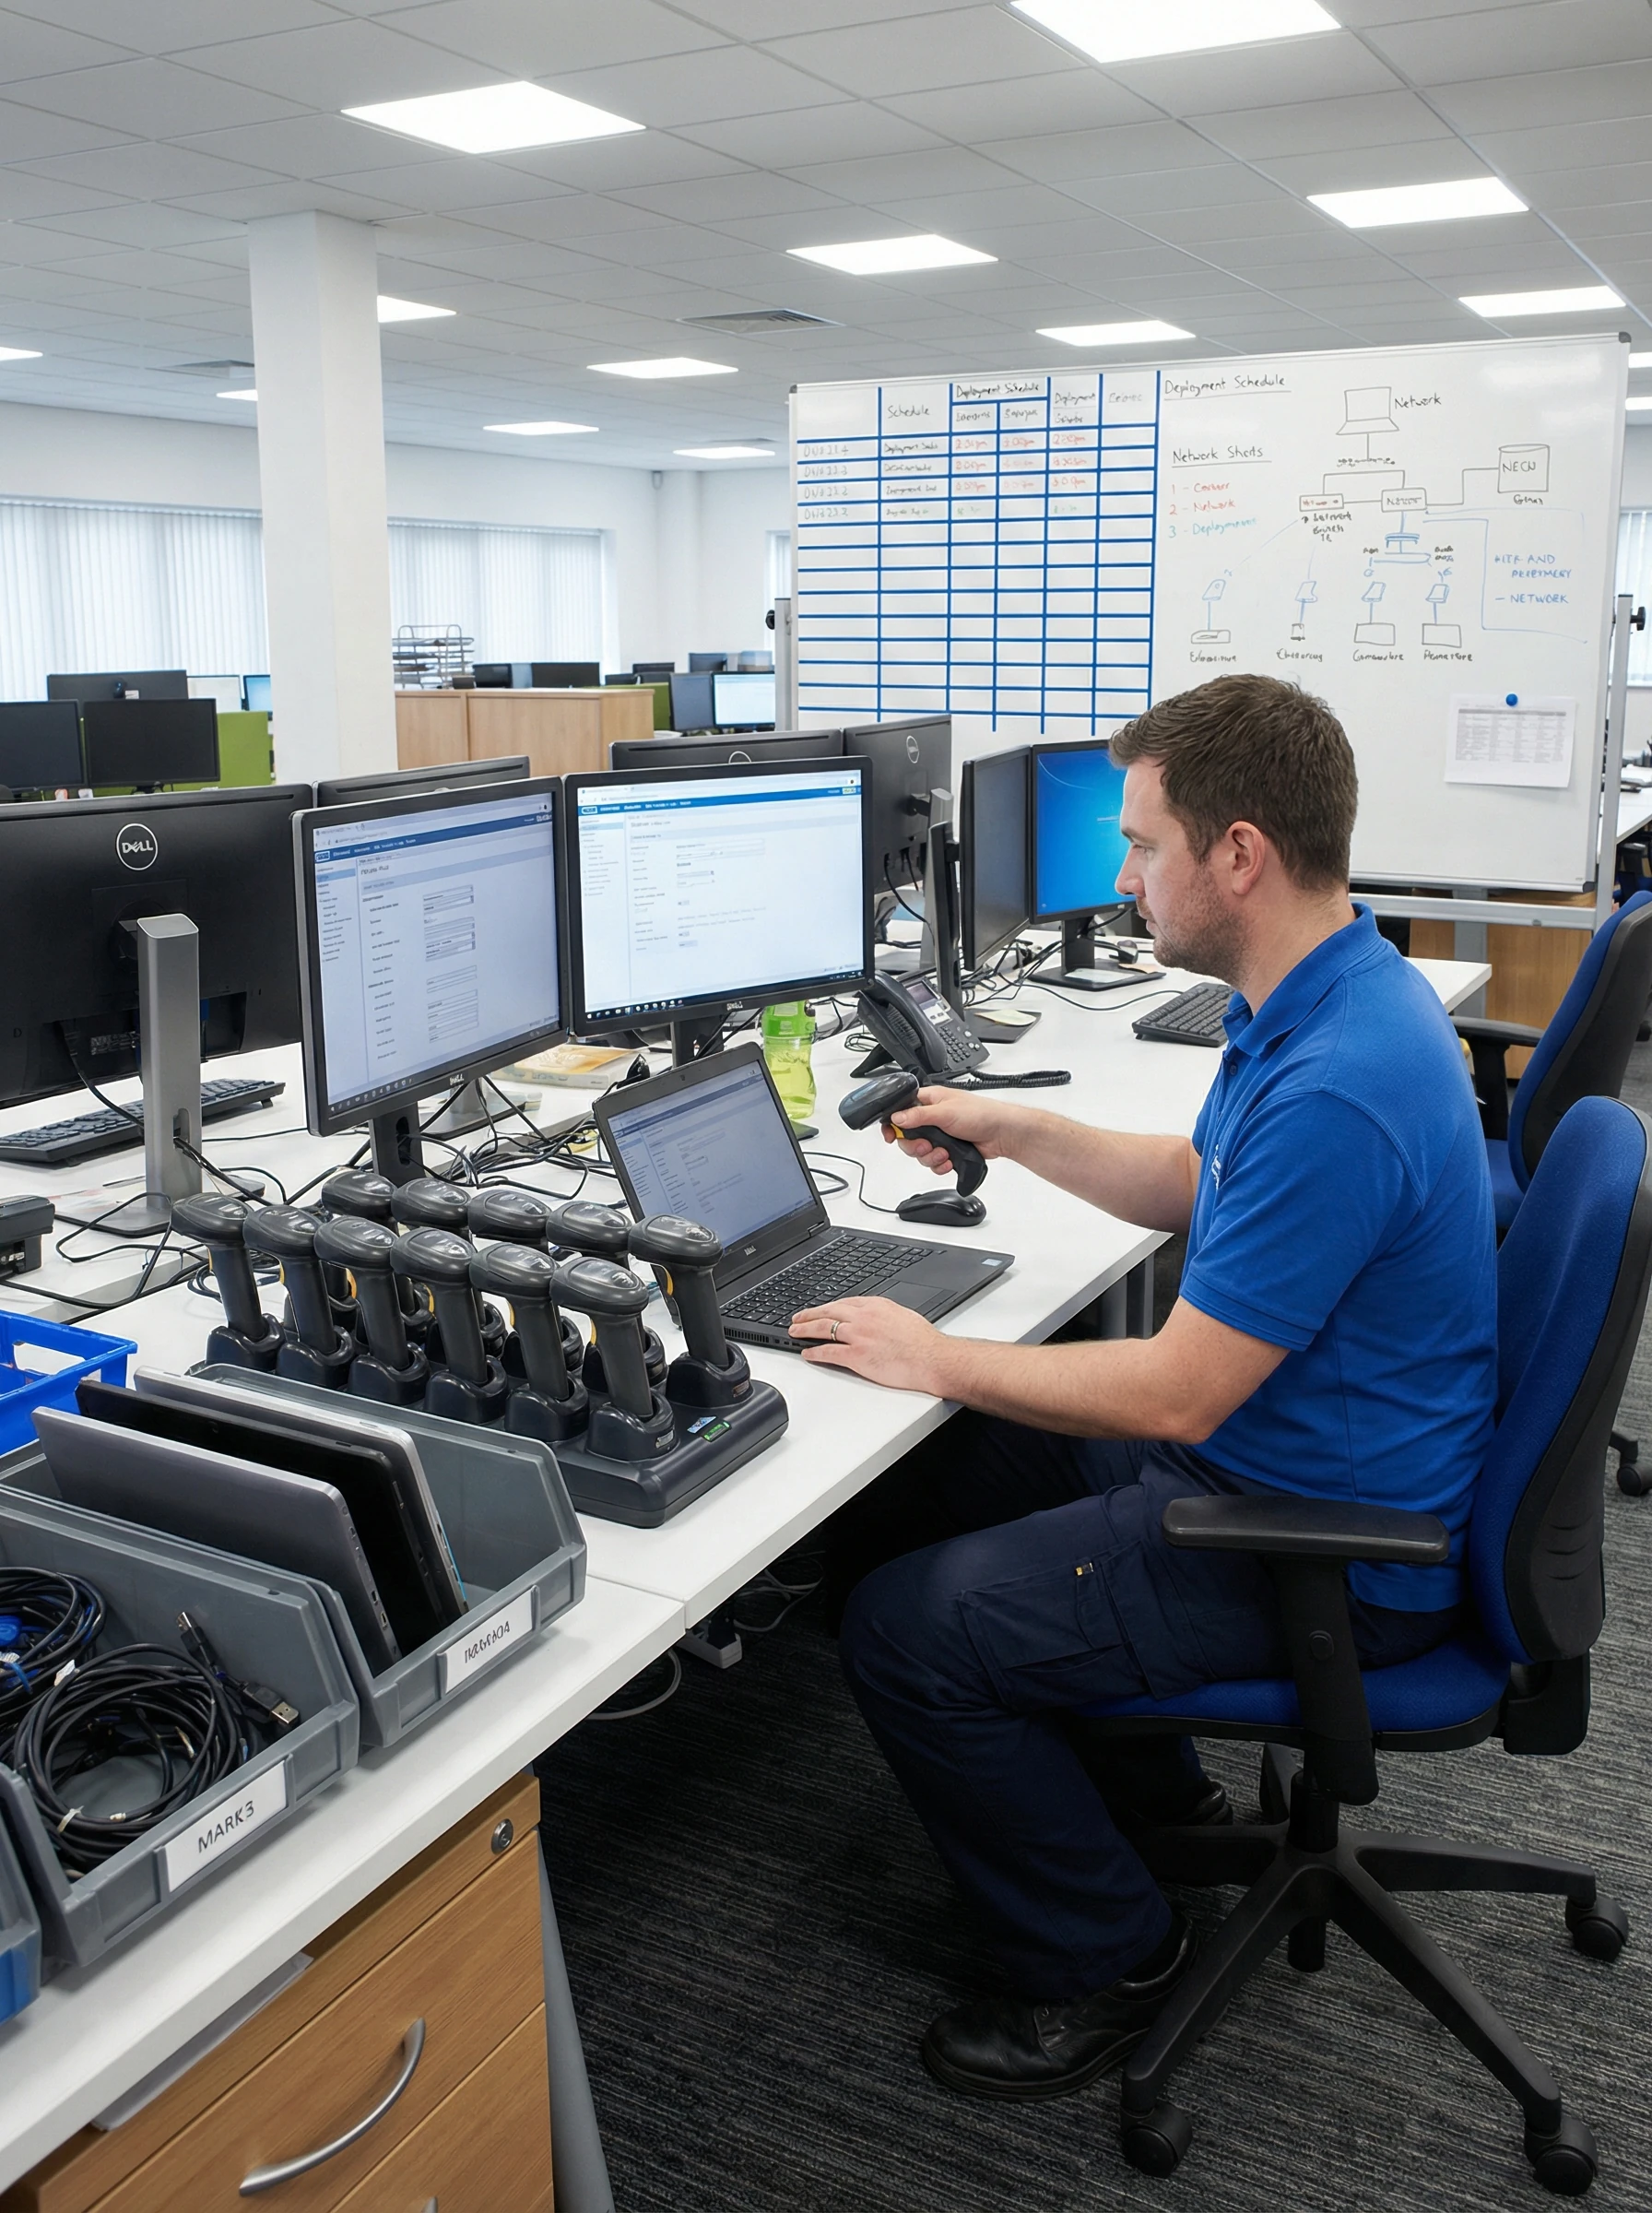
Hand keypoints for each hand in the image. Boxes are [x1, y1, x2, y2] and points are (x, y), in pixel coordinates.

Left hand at [789, 1296, 949, 1391]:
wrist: (933, 1358)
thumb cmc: (925, 1342)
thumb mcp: (903, 1316)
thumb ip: (885, 1316)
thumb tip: (878, 1321)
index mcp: (876, 1305)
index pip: (844, 1303)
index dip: (828, 1307)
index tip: (820, 1310)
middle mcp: (864, 1317)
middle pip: (829, 1312)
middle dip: (809, 1314)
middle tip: (797, 1318)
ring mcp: (859, 1336)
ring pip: (823, 1328)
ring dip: (805, 1329)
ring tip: (794, 1331)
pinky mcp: (856, 1356)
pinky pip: (828, 1351)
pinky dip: (814, 1352)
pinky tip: (807, 1352)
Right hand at [887, 1085, 1017, 1178]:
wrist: (1002, 1133)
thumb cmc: (981, 1114)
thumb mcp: (945, 1112)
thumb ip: (918, 1116)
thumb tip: (896, 1118)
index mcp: (929, 1101)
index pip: (901, 1112)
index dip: (893, 1125)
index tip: (891, 1137)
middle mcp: (932, 1118)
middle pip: (907, 1137)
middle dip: (915, 1146)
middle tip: (926, 1146)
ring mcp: (940, 1135)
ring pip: (920, 1152)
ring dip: (930, 1157)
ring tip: (943, 1153)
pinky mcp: (948, 1150)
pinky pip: (933, 1162)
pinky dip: (939, 1164)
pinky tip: (949, 1161)